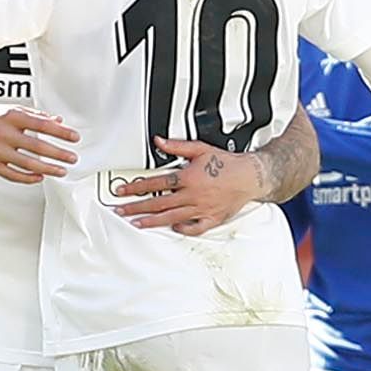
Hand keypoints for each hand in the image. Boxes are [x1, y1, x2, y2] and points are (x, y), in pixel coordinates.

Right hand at [0, 107, 79, 185]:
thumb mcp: (9, 110)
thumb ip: (33, 115)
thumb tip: (56, 121)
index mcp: (11, 117)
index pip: (42, 124)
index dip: (60, 132)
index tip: (74, 138)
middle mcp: (5, 133)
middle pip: (37, 146)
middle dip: (58, 153)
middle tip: (72, 158)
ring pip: (27, 163)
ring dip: (47, 168)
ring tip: (61, 170)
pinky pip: (12, 174)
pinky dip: (27, 177)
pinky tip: (39, 177)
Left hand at [108, 133, 272, 233]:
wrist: (250, 176)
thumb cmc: (227, 163)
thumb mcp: (201, 149)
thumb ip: (178, 146)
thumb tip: (159, 142)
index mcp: (188, 178)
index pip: (155, 183)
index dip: (136, 187)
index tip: (122, 191)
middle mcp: (192, 195)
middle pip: (158, 203)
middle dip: (136, 207)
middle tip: (120, 210)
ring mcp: (201, 208)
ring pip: (171, 217)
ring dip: (151, 221)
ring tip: (136, 223)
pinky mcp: (211, 218)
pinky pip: (194, 227)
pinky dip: (183, 228)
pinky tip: (172, 227)